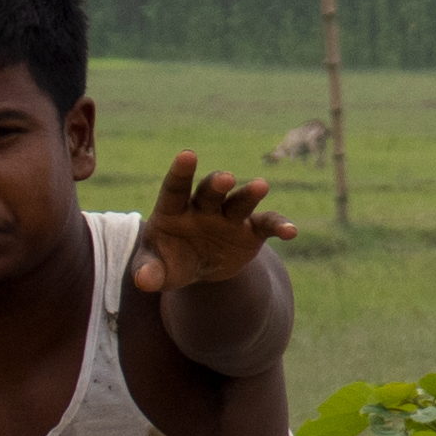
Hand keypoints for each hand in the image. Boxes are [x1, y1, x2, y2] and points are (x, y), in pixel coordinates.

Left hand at [132, 150, 298, 293]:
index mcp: (174, 210)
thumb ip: (148, 271)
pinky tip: (291, 232)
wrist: (199, 270)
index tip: (187, 155)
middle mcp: (203, 207)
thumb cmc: (169, 263)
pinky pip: (268, 224)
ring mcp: (229, 217)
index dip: (181, 172)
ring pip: (240, 201)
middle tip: (225, 178)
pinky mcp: (252, 230)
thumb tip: (144, 280)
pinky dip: (280, 225)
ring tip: (261, 186)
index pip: (176, 188)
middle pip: (210, 191)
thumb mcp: (156, 270)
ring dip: (250, 194)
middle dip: (217, 183)